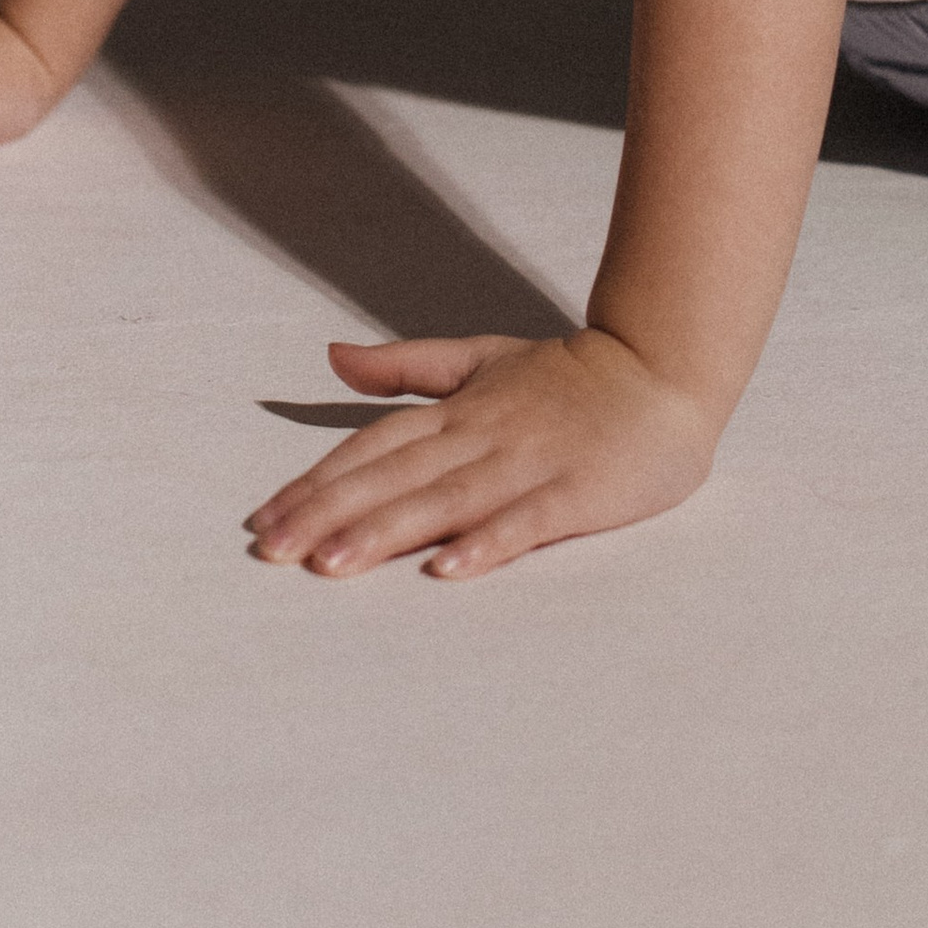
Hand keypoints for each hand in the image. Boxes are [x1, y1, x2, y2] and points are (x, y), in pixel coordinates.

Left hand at [247, 328, 717, 580]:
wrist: (662, 367)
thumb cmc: (568, 374)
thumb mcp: (480, 357)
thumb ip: (407, 366)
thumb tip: (334, 356)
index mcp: (458, 408)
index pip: (373, 447)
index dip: (318, 483)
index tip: (265, 521)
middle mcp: (482, 433)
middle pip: (395, 476)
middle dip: (329, 514)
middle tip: (273, 551)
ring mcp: (529, 462)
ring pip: (446, 499)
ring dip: (388, 531)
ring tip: (333, 565)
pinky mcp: (576, 491)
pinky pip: (526, 521)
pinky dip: (488, 543)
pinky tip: (449, 570)